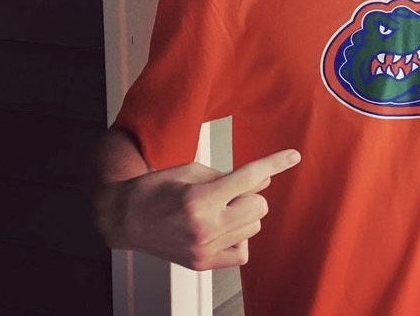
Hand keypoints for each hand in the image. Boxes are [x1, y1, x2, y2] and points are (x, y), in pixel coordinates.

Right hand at [98, 149, 300, 270]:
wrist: (126, 217)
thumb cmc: (156, 189)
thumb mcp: (194, 170)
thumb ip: (232, 175)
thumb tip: (264, 178)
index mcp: (200, 199)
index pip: (249, 177)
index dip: (275, 163)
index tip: (293, 156)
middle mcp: (204, 228)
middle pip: (258, 205)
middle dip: (250, 194)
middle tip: (228, 190)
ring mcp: (204, 249)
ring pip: (254, 227)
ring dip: (245, 214)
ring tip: (220, 208)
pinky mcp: (203, 263)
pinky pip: (243, 251)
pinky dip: (240, 237)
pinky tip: (223, 227)